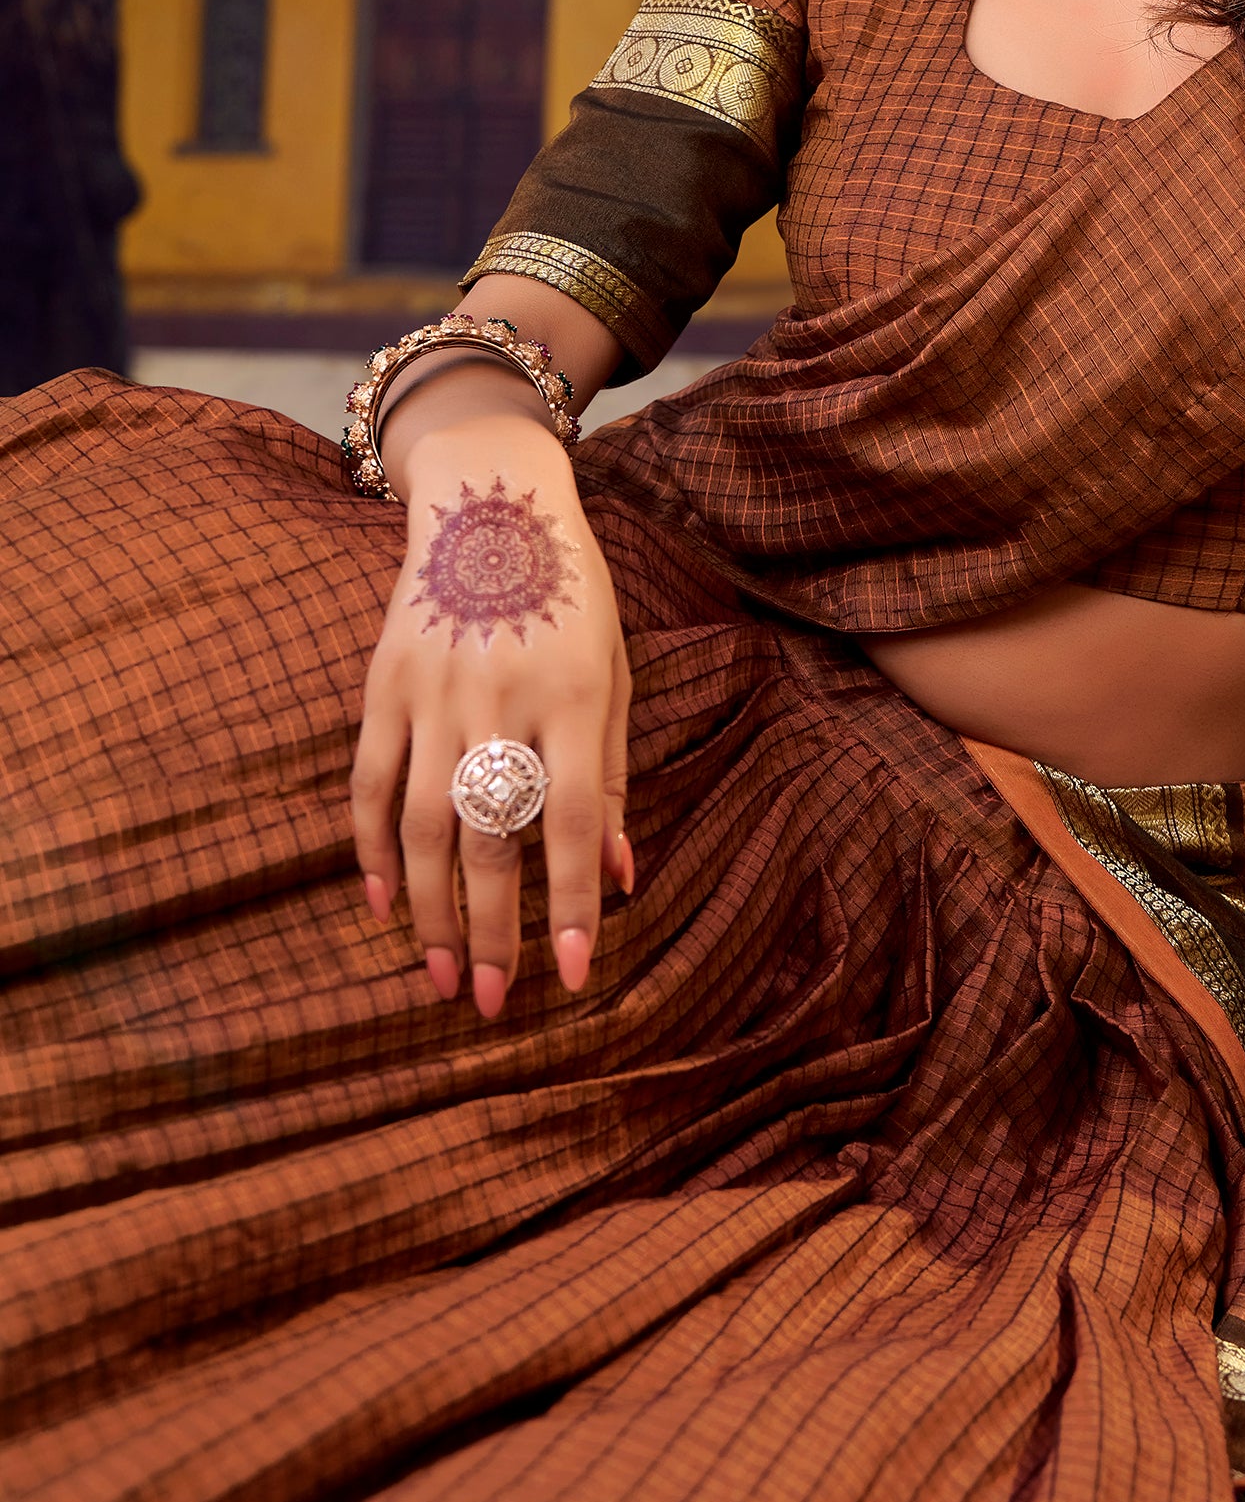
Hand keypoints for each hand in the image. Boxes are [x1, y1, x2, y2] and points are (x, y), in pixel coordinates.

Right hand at [350, 402, 632, 1018]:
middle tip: (494, 1001)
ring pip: (423, 824)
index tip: (573, 974)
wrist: (491, 501)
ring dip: (429, 910)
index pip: (570, 819)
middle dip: (493, 929)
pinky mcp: (382, 686)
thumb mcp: (612, 671)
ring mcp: (432, 693)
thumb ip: (610, 773)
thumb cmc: (571, 594)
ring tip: (441, 975)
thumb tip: (619, 876)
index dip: (571, 902)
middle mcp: (498, 697)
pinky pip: (368, 783)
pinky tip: (381, 904)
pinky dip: (370, 848)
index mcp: (569, 693)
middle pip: (489, 836)